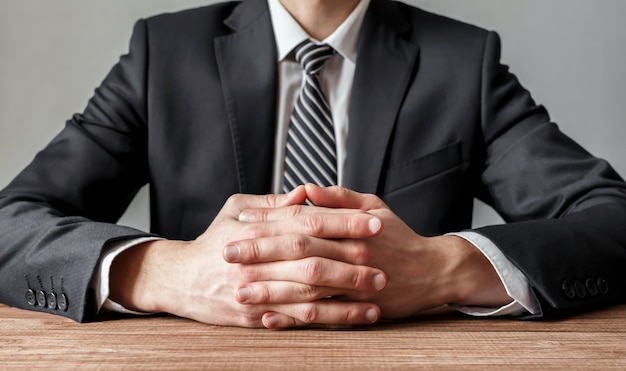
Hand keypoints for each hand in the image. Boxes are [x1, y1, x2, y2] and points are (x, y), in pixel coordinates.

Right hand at [109, 186, 384, 327]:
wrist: (179, 279)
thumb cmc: (213, 240)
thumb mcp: (236, 209)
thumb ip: (273, 202)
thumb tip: (307, 193)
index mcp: (256, 228)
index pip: (307, 221)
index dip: (342, 222)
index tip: (373, 222)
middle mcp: (257, 259)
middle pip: (312, 257)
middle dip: (351, 260)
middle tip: (383, 262)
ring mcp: (256, 290)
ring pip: (308, 291)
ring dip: (346, 294)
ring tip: (376, 292)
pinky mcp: (256, 316)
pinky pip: (296, 317)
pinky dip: (327, 317)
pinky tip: (351, 316)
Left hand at [237, 184, 510, 326]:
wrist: (433, 271)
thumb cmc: (398, 235)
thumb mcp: (374, 206)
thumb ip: (338, 197)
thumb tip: (306, 189)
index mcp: (349, 225)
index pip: (301, 219)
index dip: (270, 220)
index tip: (240, 222)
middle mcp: (349, 252)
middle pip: (297, 252)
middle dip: (260, 253)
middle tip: (227, 254)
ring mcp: (352, 284)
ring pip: (305, 287)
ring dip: (270, 290)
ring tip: (239, 291)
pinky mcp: (356, 309)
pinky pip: (320, 316)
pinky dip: (293, 318)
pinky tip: (269, 318)